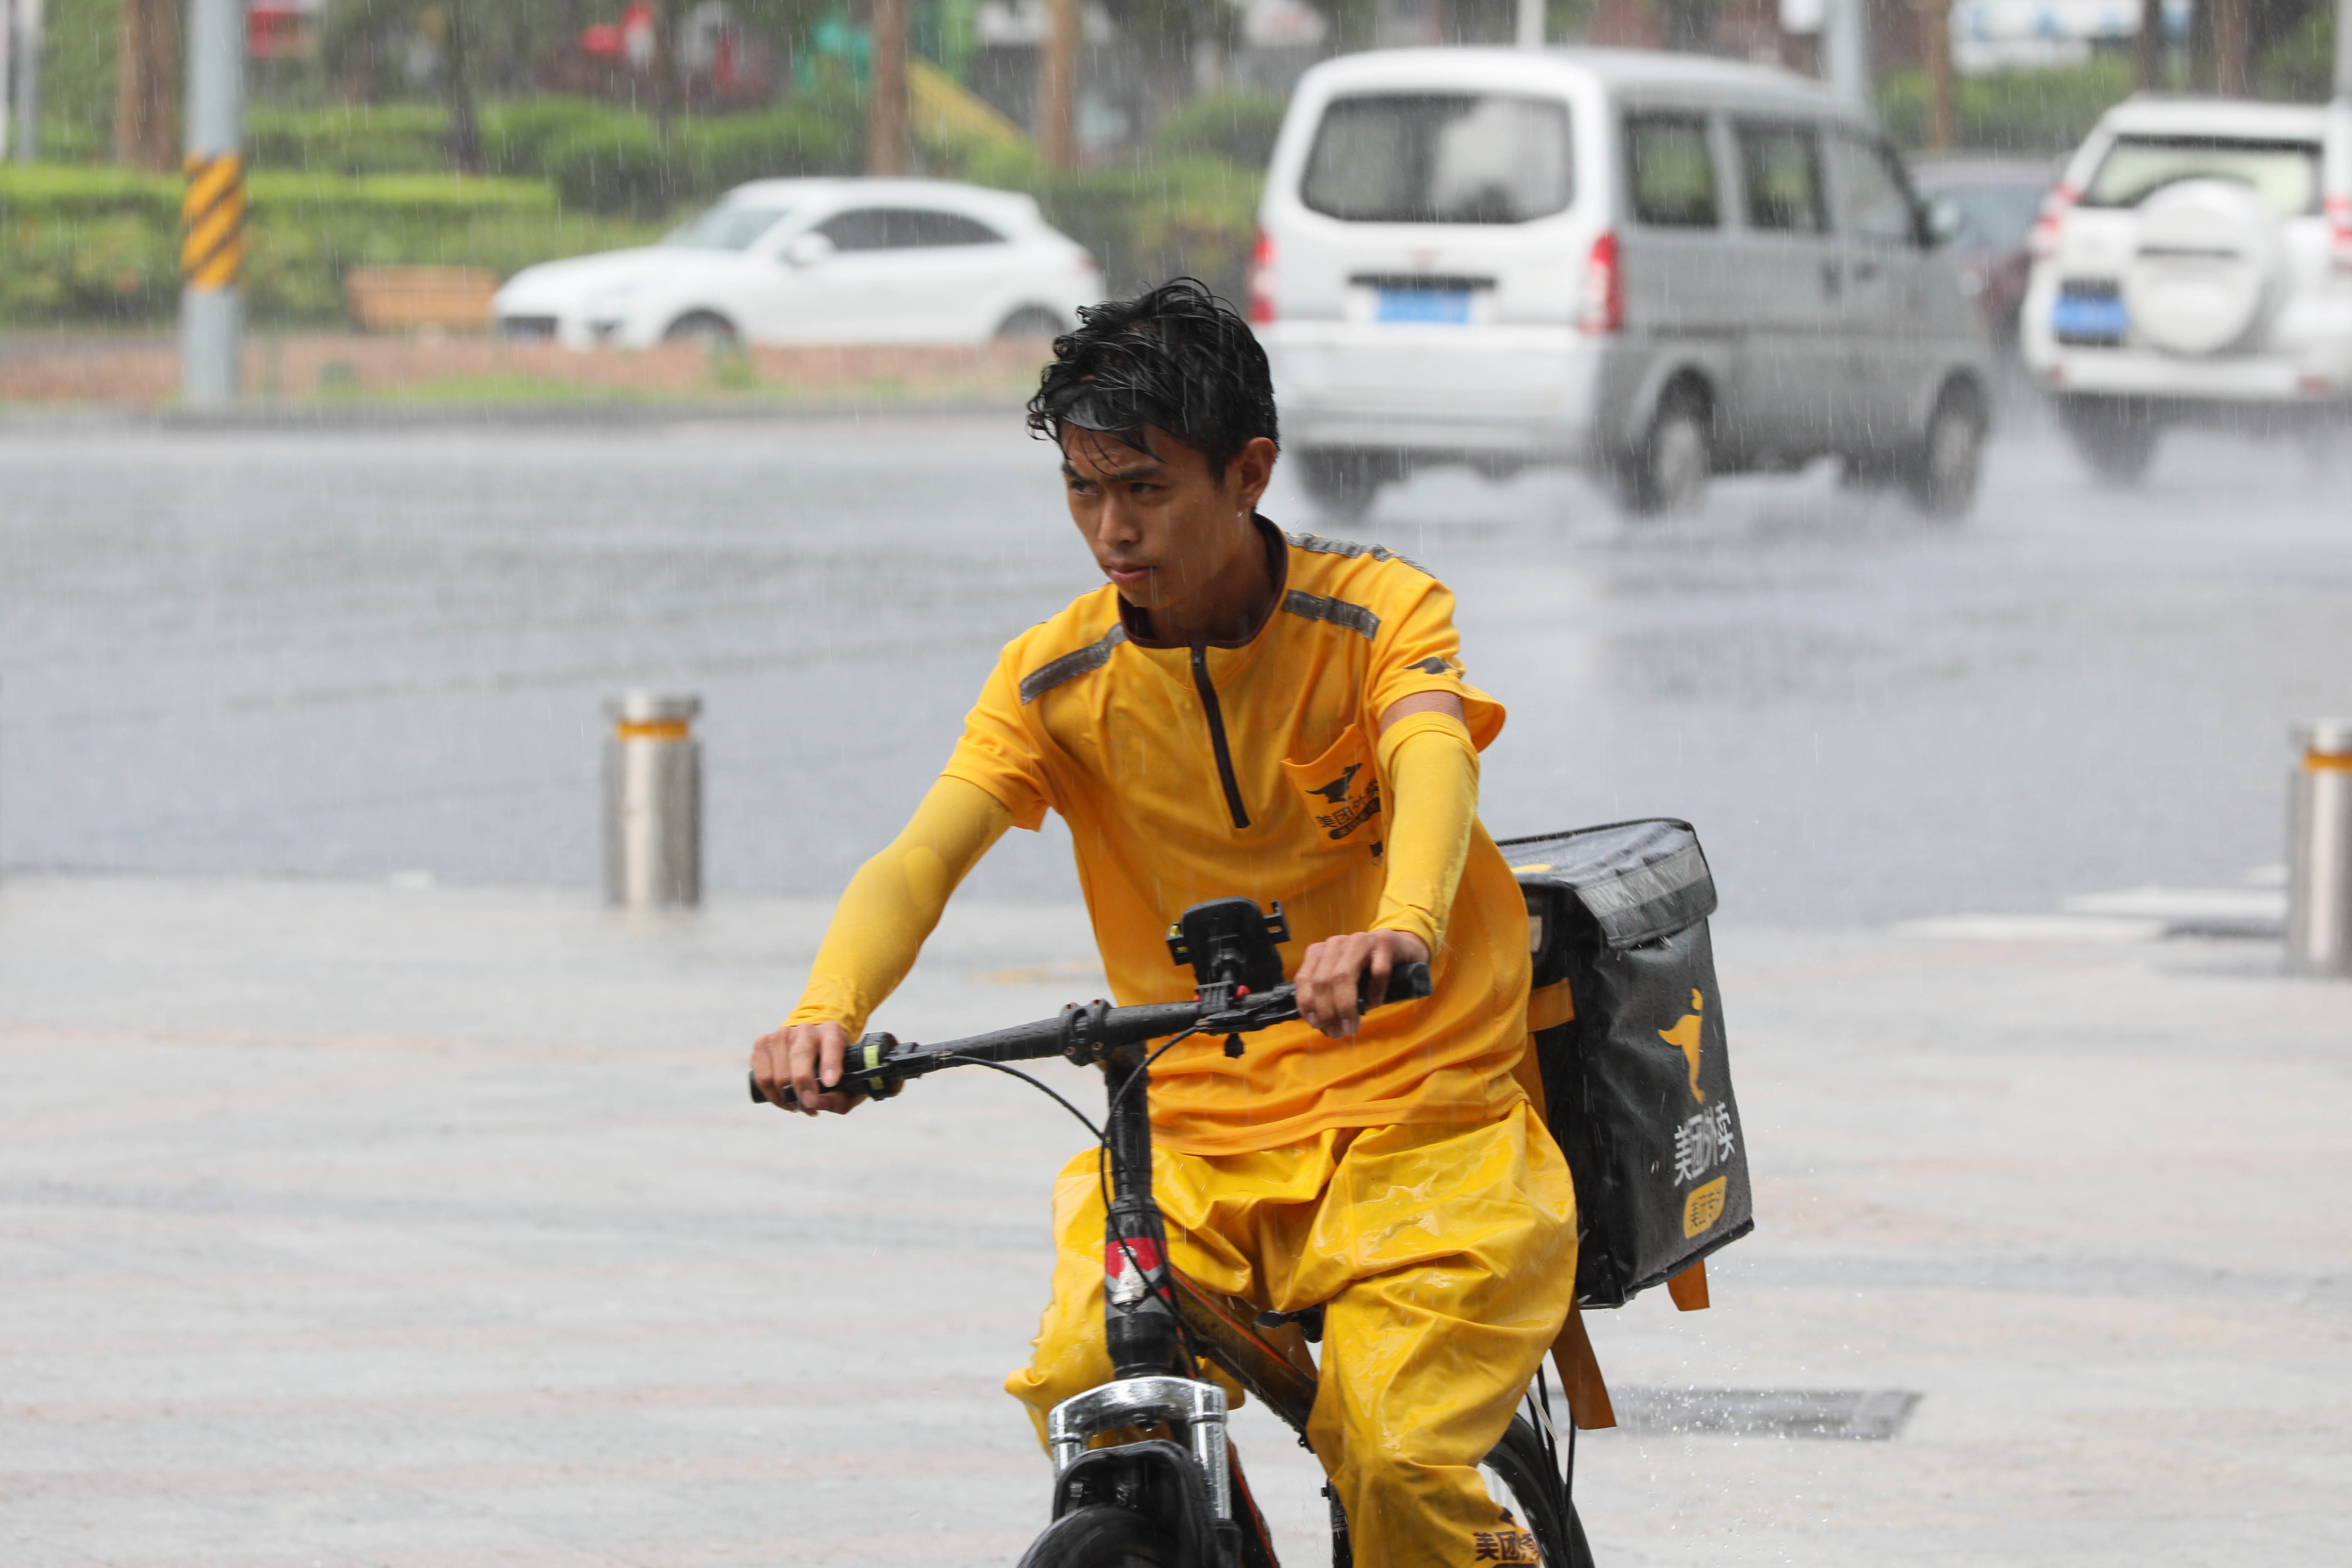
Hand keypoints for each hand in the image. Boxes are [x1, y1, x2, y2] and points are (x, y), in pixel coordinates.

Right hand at [750, 1020, 864, 1116]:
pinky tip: (782, 1100)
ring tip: (797, 1106)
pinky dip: (771, 1093)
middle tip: (809, 1104)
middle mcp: (806, 1029)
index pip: (832, 1044)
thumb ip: (840, 1097)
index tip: (831, 1082)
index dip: (830, 1063)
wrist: (810, 1045)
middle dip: (803, 1084)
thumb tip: (817, 1104)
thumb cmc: (830, 1068)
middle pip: (800, 1055)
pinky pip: (761, 1075)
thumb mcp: (846, 1080)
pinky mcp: (763, 1043)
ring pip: (778, 1070)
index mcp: (832, 1031)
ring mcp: (782, 1034)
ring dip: (786, 1096)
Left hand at [1293, 929, 1429, 1039]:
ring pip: (1344, 975)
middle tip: (1336, 1033)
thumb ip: (1329, 998)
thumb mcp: (1344, 983)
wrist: (1401, 949)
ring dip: (1345, 1006)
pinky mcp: (1384, 942)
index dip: (1307, 1003)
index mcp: (1321, 951)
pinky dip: (1375, 991)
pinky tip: (1376, 1002)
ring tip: (1351, 1027)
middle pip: (1323, 980)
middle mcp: (1337, 943)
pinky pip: (1378, 971)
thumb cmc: (1368, 971)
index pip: (1305, 978)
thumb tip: (1321, 1025)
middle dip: (1328, 1011)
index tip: (1316, 1024)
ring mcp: (1360, 940)